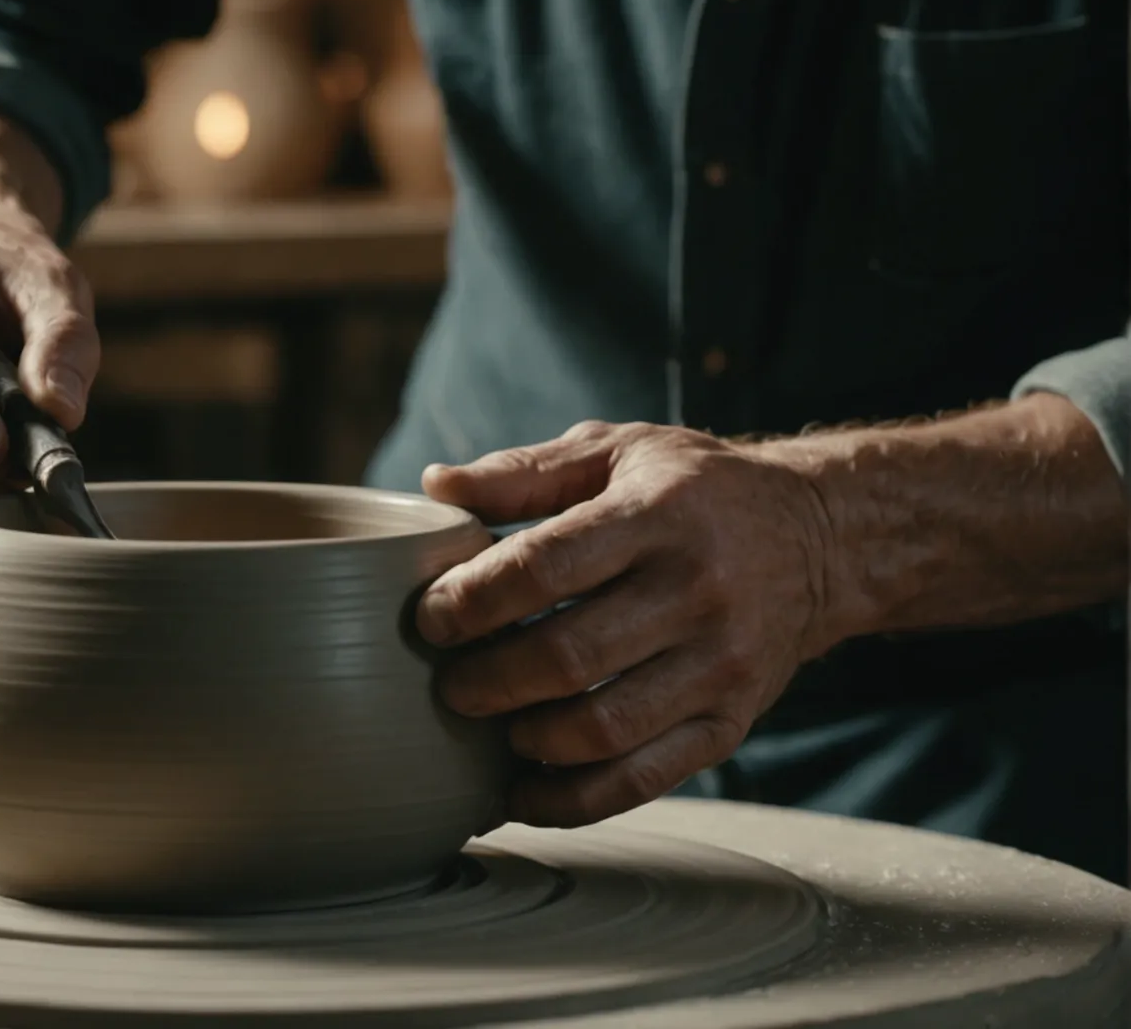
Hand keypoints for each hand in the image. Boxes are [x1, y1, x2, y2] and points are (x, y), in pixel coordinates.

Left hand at [415, 421, 846, 827]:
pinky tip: (522, 790)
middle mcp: (696, 592)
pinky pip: (644, 780)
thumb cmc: (695, 491)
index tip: (430, 618)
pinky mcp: (730, 723)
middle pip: (568, 657)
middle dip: (487, 680)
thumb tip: (434, 487)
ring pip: (604, 728)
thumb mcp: (618, 452)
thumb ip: (524, 472)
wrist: (821, 539)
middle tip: (448, 682)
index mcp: (659, 516)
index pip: (547, 567)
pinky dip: (572, 800)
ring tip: (490, 724)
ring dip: (526, 740)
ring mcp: (719, 665)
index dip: (475, 600)